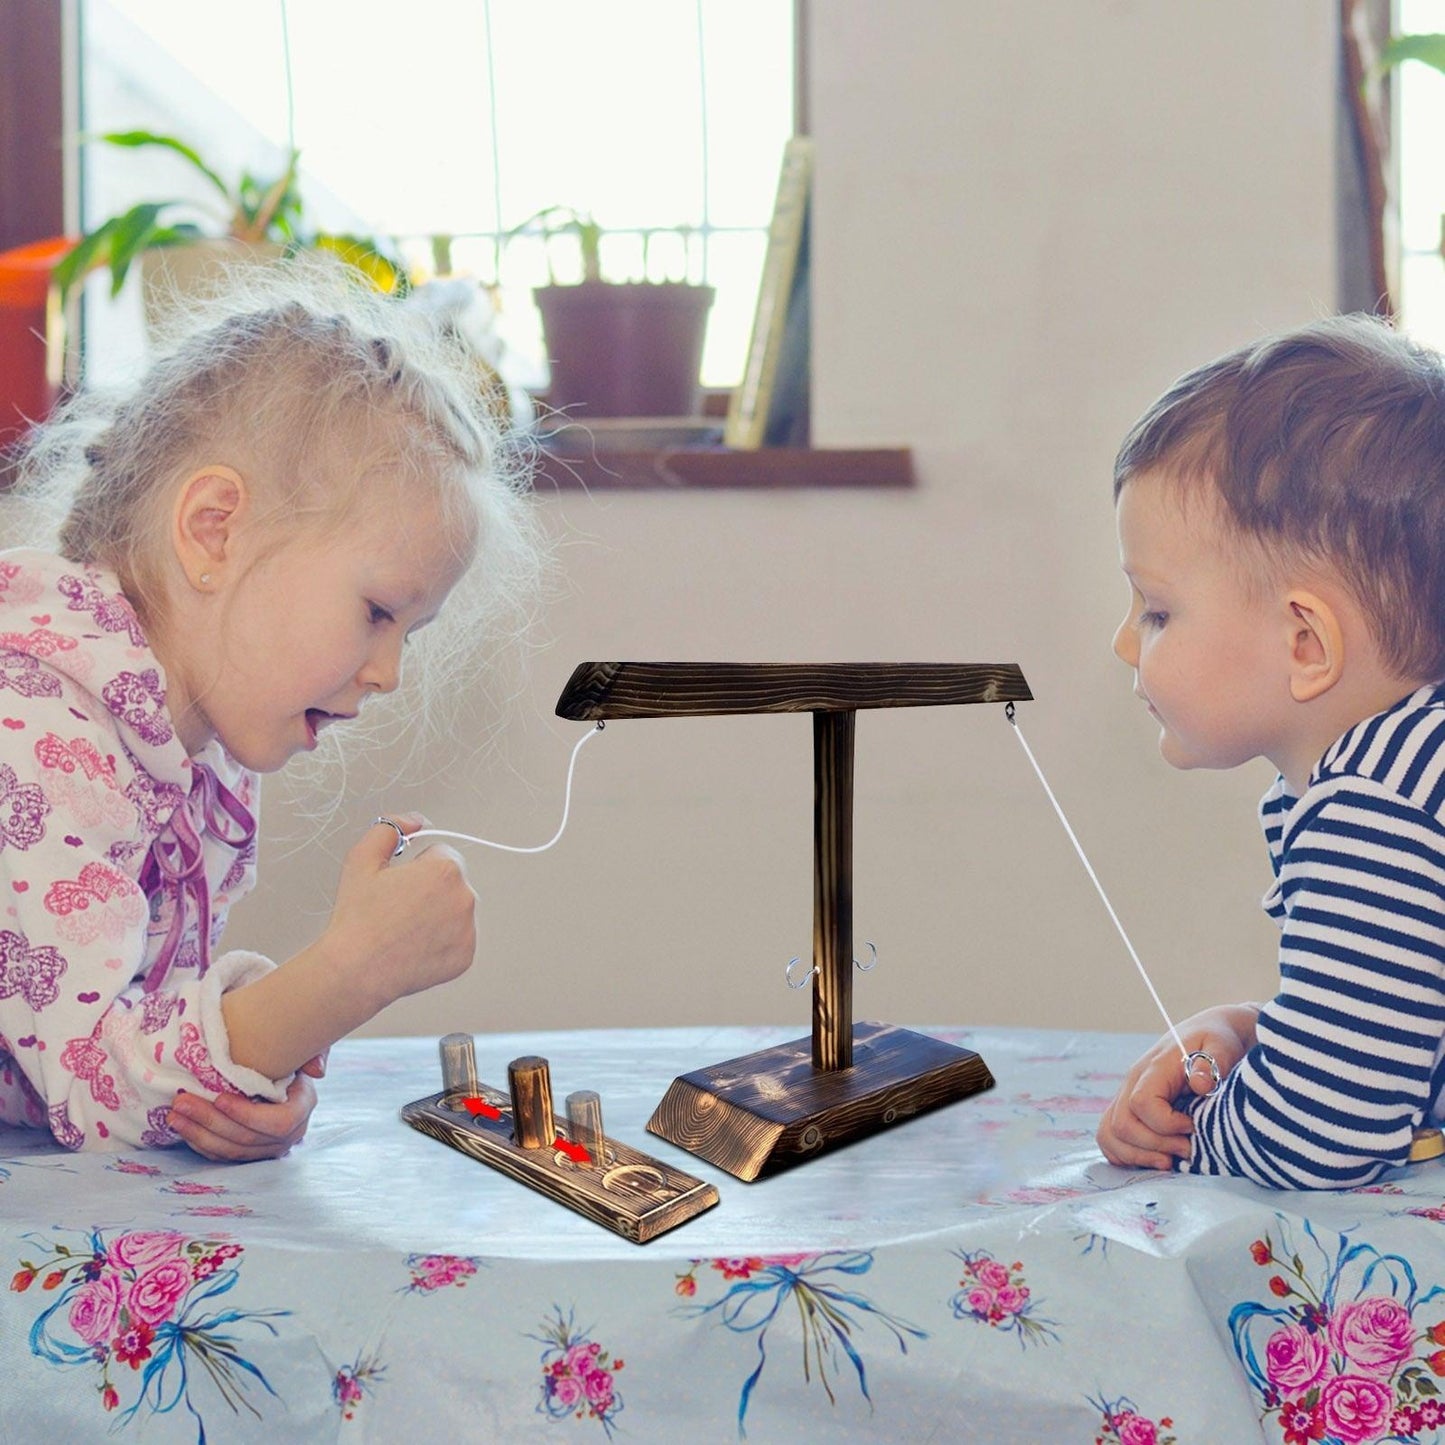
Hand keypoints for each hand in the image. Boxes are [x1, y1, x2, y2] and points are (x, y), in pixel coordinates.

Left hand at [167, 1052, 324, 1161]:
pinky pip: (221, 1154)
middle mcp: (289, 1134)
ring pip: (231, 1150)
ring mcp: (267, 1147)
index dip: (248, 1115)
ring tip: (175, 1114)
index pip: (279, 1123)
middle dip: (211, 1121)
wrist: (274, 1066)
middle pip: (247, 1138)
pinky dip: (199, 1142)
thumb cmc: (287, 1053)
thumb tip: (317, 1071)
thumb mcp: (304, 1048)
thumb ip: (314, 1054)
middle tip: (182, 1101)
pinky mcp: (248, 1152)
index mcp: (302, 1107)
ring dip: (199, 1133)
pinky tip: (181, 1126)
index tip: (220, 1098)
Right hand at [323, 813, 476, 1014]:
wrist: (355, 971)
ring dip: (437, 913)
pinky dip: (440, 941)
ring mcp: (468, 930)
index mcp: (446, 870)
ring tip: (404, 929)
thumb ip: (391, 829)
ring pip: (455, 910)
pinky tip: (413, 946)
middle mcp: (465, 898)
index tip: (399, 884)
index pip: (440, 854)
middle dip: (429, 889)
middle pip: (451, 881)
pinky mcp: (466, 956)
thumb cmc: (358, 918)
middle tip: (398, 907)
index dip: (415, 867)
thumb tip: (414, 821)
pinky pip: (457, 938)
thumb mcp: (362, 858)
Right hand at [1096, 1003, 1258, 1171]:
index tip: (1193, 1126)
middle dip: (1155, 1147)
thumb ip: (1212, 1062)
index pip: (1141, 1103)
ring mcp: (1127, 1096)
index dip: (1166, 1125)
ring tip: (1171, 1160)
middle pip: (1122, 1125)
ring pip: (1109, 1134)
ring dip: (1139, 1156)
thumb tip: (1199, 1084)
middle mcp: (1133, 1083)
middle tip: (1187, 1150)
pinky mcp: (1128, 1109)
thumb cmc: (1216, 1040)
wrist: (1206, 1034)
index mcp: (1154, 1068)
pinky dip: (1128, 1155)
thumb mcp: (1221, 1044)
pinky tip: (1157, 1157)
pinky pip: (1110, 1138)